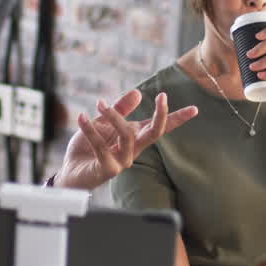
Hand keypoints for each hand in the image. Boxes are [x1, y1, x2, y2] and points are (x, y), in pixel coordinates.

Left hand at [53, 90, 197, 190]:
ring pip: (127, 136)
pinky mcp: (108, 169)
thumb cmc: (88, 149)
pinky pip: (101, 146)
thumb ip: (120, 110)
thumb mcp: (103, 124)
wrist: (70, 172)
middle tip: (163, 97)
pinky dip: (90, 129)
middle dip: (161, 115)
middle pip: (154, 133)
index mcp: (135, 138)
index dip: (177, 119)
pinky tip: (81, 117)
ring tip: (99, 103)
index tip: (194, 109)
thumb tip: (138, 93)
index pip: (160, 128)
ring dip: (113, 116)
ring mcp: (122, 161)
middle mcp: (132, 151)